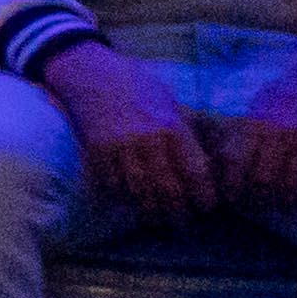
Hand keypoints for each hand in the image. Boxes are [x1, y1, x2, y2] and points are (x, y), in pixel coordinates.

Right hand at [42, 40, 216, 221]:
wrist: (90, 72)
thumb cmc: (137, 85)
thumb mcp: (169, 103)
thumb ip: (183, 133)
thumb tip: (203, 165)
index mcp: (172, 126)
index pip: (196, 172)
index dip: (204, 196)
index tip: (206, 207)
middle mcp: (148, 139)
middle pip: (168, 189)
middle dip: (178, 213)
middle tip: (183, 225)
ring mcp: (119, 146)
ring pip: (139, 192)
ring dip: (150, 211)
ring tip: (157, 220)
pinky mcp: (95, 151)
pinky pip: (111, 185)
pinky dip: (122, 198)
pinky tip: (129, 203)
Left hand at [219, 44, 296, 216]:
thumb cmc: (294, 92)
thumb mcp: (262, 104)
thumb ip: (243, 130)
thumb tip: (220, 161)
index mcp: (257, 122)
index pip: (234, 162)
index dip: (230, 186)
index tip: (232, 198)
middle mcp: (281, 134)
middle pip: (262, 182)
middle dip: (258, 201)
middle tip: (259, 206)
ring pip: (293, 189)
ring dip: (287, 203)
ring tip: (284, 204)